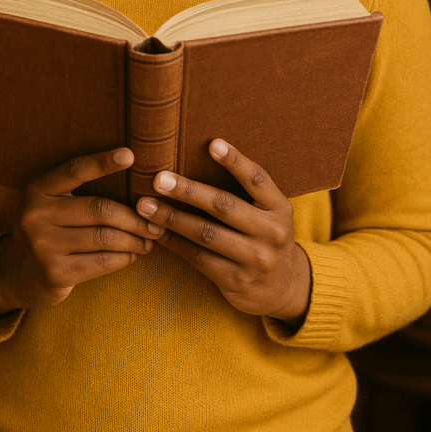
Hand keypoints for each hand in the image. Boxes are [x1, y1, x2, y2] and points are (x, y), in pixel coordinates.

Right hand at [0, 147, 163, 317]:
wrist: (17, 274)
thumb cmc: (50, 231)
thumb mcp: (51, 205)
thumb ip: (79, 192)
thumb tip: (133, 185)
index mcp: (37, 190)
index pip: (74, 170)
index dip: (102, 162)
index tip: (130, 155)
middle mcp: (36, 215)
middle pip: (99, 209)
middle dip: (134, 217)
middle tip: (156, 223)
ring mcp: (43, 246)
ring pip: (105, 237)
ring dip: (134, 239)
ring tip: (149, 240)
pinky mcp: (55, 273)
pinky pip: (102, 262)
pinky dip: (125, 258)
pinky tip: (133, 255)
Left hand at [135, 140, 311, 326]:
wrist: (284, 288)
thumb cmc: (265, 236)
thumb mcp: (269, 212)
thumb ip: (247, 190)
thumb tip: (204, 154)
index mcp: (280, 208)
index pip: (257, 179)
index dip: (236, 161)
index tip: (212, 143)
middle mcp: (271, 233)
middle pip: (224, 206)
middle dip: (188, 191)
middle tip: (158, 179)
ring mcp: (255, 259)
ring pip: (206, 234)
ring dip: (172, 218)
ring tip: (145, 205)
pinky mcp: (236, 281)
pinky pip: (198, 258)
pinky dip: (174, 242)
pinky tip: (157, 231)